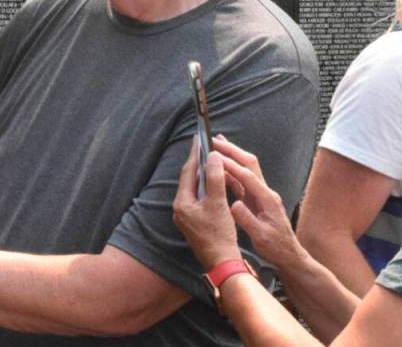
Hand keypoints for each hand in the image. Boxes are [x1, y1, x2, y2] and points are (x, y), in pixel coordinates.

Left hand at [173, 138, 242, 269]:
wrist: (222, 262)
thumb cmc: (220, 234)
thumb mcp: (219, 202)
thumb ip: (215, 177)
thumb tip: (212, 156)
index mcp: (182, 203)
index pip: (188, 172)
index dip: (195, 154)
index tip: (199, 139)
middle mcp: (180, 209)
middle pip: (189, 180)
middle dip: (198, 163)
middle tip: (205, 147)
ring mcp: (185, 217)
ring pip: (193, 189)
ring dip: (202, 176)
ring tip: (210, 161)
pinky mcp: (193, 223)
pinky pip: (197, 199)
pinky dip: (205, 189)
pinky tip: (213, 185)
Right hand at [213, 137, 304, 269]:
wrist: (289, 255)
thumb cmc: (276, 248)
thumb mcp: (261, 237)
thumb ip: (247, 219)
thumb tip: (234, 204)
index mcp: (267, 199)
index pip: (248, 176)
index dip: (231, 164)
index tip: (215, 156)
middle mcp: (266, 192)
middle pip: (249, 164)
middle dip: (233, 151)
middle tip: (215, 140)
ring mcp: (262, 194)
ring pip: (246, 169)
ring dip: (232, 157)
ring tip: (216, 147)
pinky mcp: (257, 199)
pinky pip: (243, 181)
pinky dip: (232, 172)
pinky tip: (221, 169)